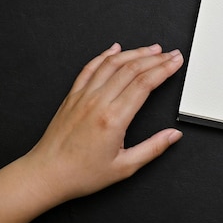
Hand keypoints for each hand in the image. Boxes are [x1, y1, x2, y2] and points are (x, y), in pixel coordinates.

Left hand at [23, 43, 183, 205]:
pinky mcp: (72, 96)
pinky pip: (90, 68)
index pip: (144, 84)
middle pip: (132, 69)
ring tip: (151, 49)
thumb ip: (153, 148)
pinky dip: (105, 55)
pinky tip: (115, 49)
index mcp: (114, 119)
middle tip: (171, 54)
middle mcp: (98, 102)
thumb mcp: (124, 167)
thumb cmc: (82, 174)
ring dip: (134, 52)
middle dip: (155, 58)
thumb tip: (173, 135)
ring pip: (112, 64)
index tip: (176, 62)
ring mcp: (83, 96)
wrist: (46, 174)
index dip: (164, 69)